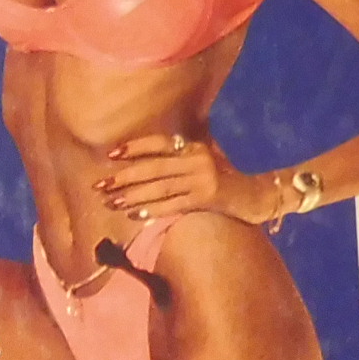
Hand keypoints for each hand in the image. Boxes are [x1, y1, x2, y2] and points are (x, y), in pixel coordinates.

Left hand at [94, 132, 280, 226]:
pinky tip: (136, 216)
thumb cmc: (228, 179)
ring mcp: (203, 178)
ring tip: (113, 203)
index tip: (111, 155)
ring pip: (160, 187)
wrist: (258, 195)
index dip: (135, 148)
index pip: (159, 143)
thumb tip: (151, 158)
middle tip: (101, 186)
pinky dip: (154, 210)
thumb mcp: (207, 160)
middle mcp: (197, 158)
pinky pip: (174, 205)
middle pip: (154, 167)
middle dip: (125, 177)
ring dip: (133, 196)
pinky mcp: (209, 197)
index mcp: (194, 146)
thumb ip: (182, 157)